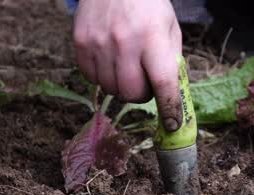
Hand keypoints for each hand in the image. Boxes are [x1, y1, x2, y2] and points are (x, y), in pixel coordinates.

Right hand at [73, 0, 182, 130]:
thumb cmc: (148, 5)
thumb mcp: (169, 28)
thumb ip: (171, 61)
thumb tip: (171, 95)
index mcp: (153, 38)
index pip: (163, 84)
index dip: (169, 108)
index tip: (173, 124)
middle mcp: (125, 42)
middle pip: (132, 93)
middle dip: (142, 95)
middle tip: (145, 83)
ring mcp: (99, 43)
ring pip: (111, 89)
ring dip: (122, 87)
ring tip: (127, 68)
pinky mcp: (81, 42)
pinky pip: (91, 78)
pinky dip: (103, 77)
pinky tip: (110, 61)